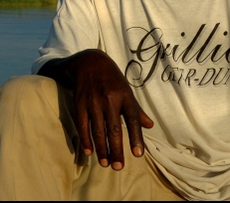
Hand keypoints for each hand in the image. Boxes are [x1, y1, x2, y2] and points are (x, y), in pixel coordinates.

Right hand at [45, 50, 152, 169]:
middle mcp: (109, 99)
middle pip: (114, 129)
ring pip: (98, 130)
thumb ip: (137, 110)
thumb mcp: (126, 90)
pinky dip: (85, 139)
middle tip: (119, 167)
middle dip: (116, 149)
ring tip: (105, 163)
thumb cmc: (111, 79)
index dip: (136, 137)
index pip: (133, 120)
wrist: (88, 62)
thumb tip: (150, 126)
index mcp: (124, 96)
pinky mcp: (79, 103)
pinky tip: (89, 151)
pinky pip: (83, 125)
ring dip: (101, 148)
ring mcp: (93, 101)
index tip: (138, 154)